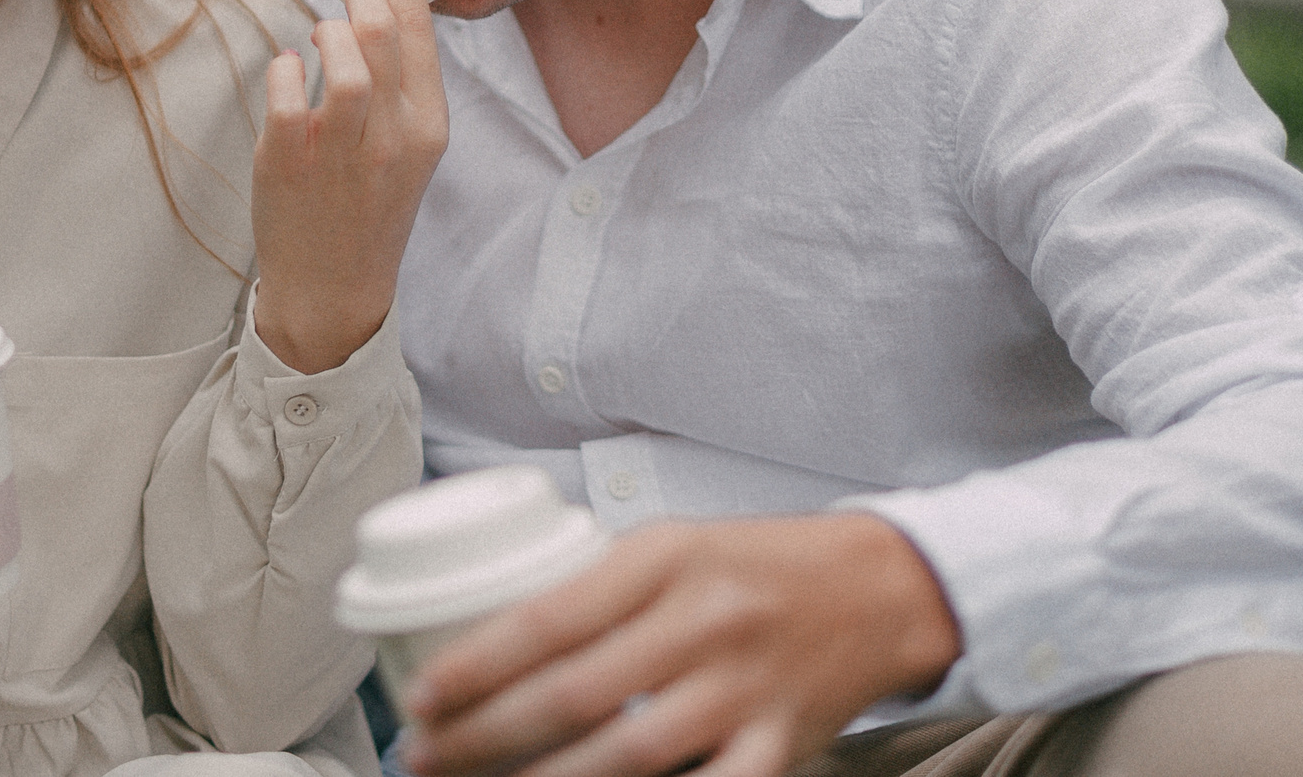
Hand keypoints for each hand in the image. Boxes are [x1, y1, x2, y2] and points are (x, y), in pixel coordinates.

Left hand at [251, 0, 449, 372]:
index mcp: (431, 126)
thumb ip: (397, 79)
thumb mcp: (406, 145)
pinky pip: (284, 86)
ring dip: (324, 31)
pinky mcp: (289, 162)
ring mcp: (341, 152)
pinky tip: (288, 77)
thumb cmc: (367, 204)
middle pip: (380, 29)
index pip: (418, 27)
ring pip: (340, 55)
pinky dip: (282, 69)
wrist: (336, 291)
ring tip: (318, 42)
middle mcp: (394, 138)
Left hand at [399, 514, 961, 776]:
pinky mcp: (780, 745)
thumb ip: (597, 590)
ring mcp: (743, 690)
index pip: (548, 616)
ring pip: (625, 756)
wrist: (881, 588)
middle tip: (426, 756)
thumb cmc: (759, 566)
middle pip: (573, 695)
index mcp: (666, 558)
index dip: (474, 666)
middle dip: (484, 735)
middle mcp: (703, 620)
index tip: (421, 697)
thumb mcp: (674, 547)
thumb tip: (493, 644)